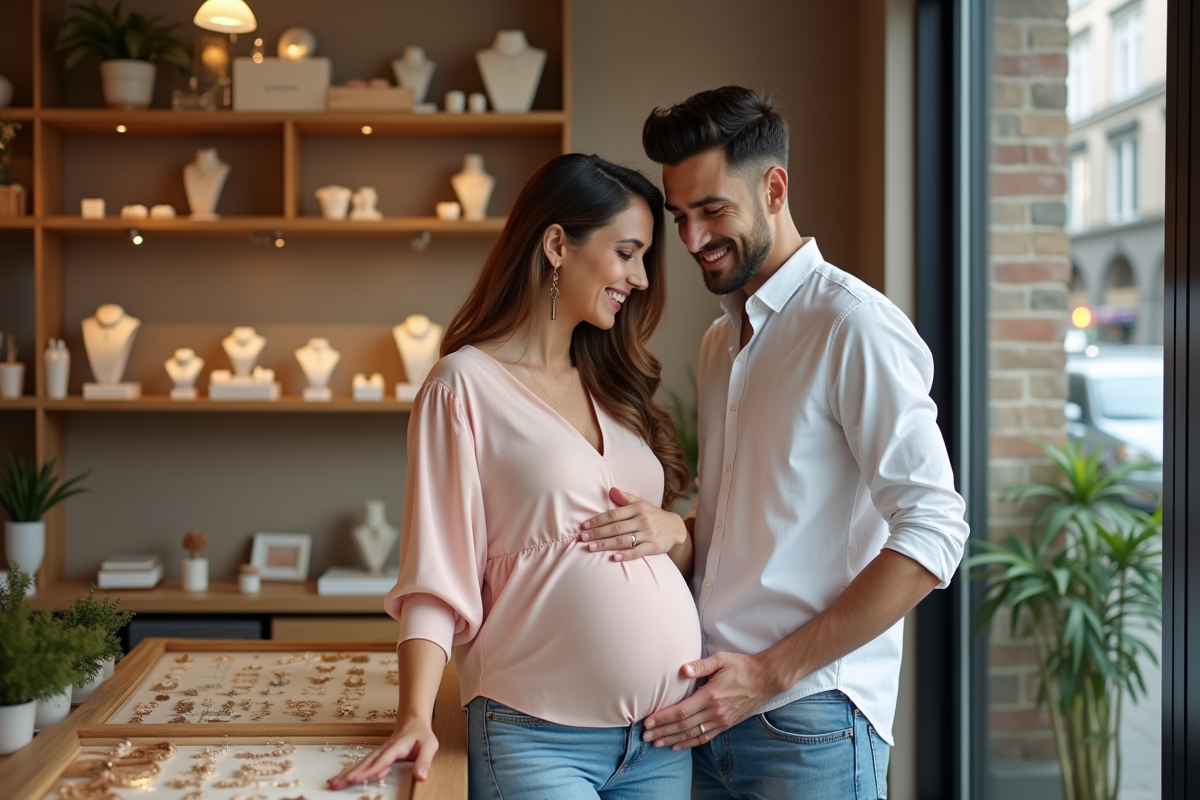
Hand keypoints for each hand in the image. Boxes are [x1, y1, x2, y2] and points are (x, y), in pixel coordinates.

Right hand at [326, 716, 438, 789]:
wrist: (414, 722)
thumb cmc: (421, 735)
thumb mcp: (429, 746)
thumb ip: (424, 761)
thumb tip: (420, 777)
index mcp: (395, 747)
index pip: (380, 761)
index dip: (368, 771)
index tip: (355, 779)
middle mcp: (384, 749)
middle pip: (364, 763)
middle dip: (349, 774)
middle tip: (335, 784)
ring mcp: (379, 752)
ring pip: (361, 763)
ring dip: (346, 773)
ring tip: (333, 783)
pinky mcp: (378, 756)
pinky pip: (364, 764)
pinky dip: (352, 771)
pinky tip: (344, 779)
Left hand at [580, 487, 686, 560]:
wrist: (675, 527)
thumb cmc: (654, 515)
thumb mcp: (642, 504)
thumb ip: (626, 498)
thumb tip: (611, 489)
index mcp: (637, 508)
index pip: (613, 514)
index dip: (597, 520)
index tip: (584, 526)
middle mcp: (642, 520)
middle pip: (615, 528)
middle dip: (597, 533)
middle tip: (582, 538)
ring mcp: (648, 534)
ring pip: (623, 540)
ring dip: (605, 544)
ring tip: (591, 548)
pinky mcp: (653, 547)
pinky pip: (637, 552)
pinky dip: (625, 555)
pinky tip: (614, 558)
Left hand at [642, 651, 777, 749]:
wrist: (765, 680)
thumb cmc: (741, 666)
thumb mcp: (721, 660)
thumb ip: (700, 665)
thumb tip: (682, 670)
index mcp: (711, 696)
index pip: (682, 711)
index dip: (663, 718)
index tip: (648, 722)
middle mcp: (715, 712)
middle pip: (683, 725)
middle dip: (663, 731)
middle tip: (645, 736)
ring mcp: (721, 720)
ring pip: (692, 734)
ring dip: (672, 739)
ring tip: (656, 743)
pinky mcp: (726, 725)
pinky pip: (705, 737)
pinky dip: (689, 743)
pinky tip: (677, 745)